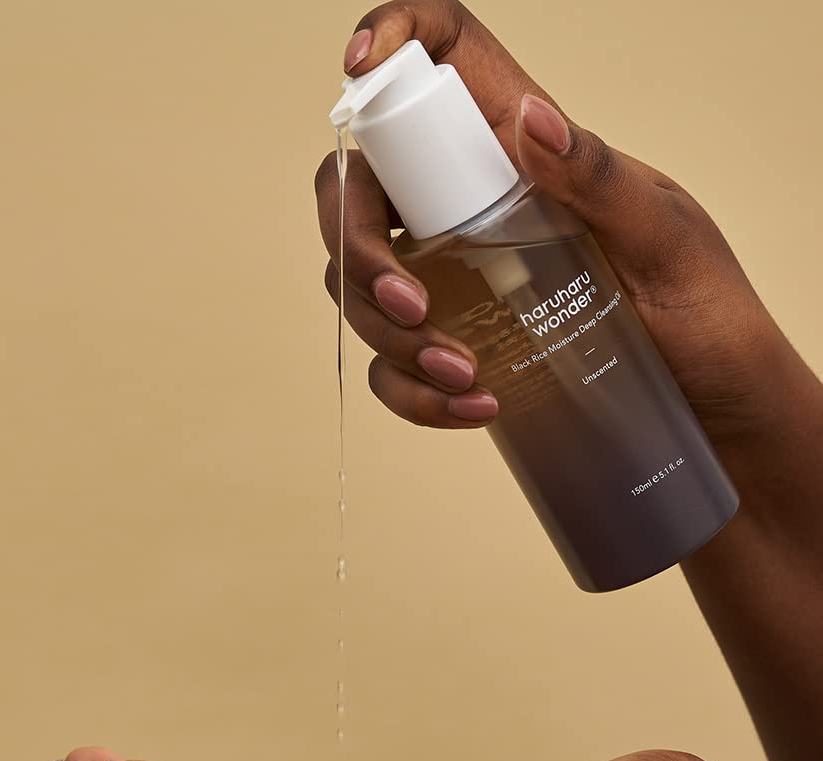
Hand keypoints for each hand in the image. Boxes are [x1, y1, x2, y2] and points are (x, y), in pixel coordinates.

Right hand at [316, 0, 797, 442]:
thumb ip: (598, 177)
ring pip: (360, 286)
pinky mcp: (451, 343)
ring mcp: (452, 278)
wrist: (714, 407)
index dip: (391, 41)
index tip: (359, 67)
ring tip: (464, 374)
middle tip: (410, 306)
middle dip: (358, 249)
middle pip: (362, 190)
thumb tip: (530, 120)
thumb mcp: (665, 237)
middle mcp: (470, 206)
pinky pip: (389, 365)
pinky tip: (471, 407)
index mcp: (523, 153)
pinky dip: (411, 393)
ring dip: (391, 338)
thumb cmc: (703, 314)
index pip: (442, 64)